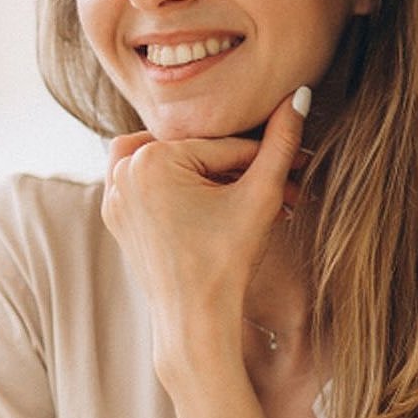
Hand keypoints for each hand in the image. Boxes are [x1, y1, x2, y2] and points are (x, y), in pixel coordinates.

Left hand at [101, 88, 310, 379]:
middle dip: (241, 172)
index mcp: (153, 158)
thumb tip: (301, 94)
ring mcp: (115, 195)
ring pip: (172, 162)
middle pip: (199, 154)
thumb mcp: (260, 196)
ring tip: (240, 194)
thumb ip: (281, 142)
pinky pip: (149, 184)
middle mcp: (124, 171)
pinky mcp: (116, 217)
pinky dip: (176, 185)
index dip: (269, 161)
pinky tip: (207, 203)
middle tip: (281, 190)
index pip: (225, 147)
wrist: (194, 323)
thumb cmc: (227, 263)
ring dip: (207, 171)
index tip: (301, 170)